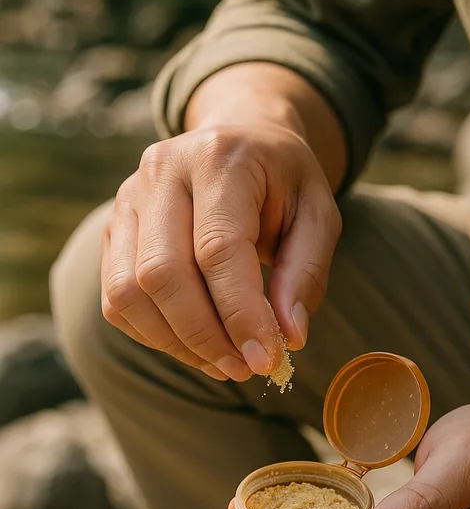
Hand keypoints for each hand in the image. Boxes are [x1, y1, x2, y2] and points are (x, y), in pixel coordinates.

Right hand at [101, 121, 340, 380]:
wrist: (242, 140)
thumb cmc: (284, 183)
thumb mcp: (318, 215)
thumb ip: (306, 273)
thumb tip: (288, 337)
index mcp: (220, 157)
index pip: (218, 249)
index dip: (240, 313)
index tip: (267, 360)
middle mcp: (163, 171)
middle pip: (162, 274)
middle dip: (205, 336)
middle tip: (247, 368)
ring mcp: (128, 197)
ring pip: (128, 291)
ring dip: (177, 343)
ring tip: (226, 363)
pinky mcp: (113, 227)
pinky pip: (116, 298)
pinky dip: (154, 334)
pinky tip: (196, 345)